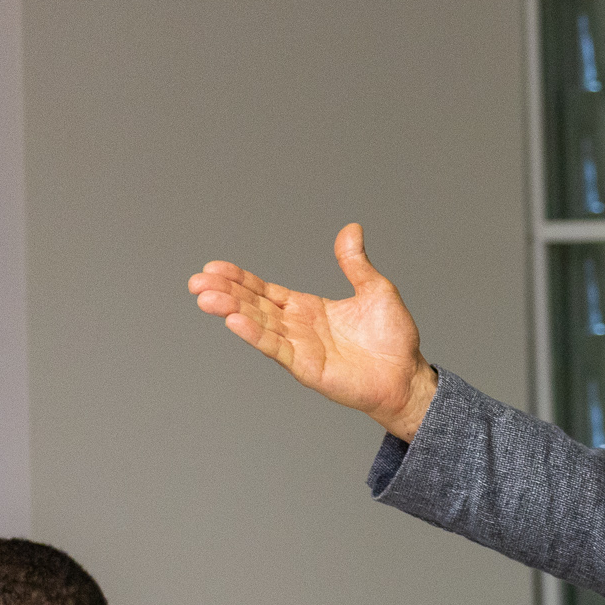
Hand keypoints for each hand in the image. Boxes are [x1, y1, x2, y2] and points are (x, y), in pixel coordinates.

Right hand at [188, 222, 439, 439]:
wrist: (408, 375)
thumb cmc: (393, 338)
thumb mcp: (375, 289)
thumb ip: (355, 262)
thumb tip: (351, 229)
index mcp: (307, 308)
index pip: (265, 290)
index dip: (239, 279)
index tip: (213, 267)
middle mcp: (297, 327)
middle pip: (253, 306)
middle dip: (224, 292)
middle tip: (196, 281)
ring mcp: (299, 348)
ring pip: (258, 325)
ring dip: (231, 311)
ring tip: (205, 297)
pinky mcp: (307, 368)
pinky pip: (276, 348)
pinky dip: (255, 335)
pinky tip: (234, 322)